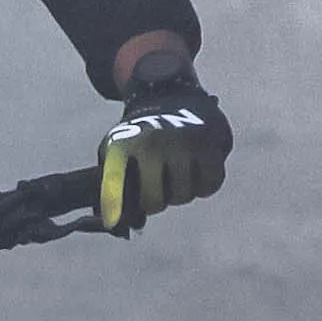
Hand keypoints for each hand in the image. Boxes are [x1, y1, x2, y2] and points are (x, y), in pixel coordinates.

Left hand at [98, 58, 230, 234]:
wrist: (170, 94)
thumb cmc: (139, 137)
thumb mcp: (118, 152)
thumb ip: (113, 188)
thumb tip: (121, 226)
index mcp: (122, 144)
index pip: (114, 180)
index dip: (112, 203)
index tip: (111, 222)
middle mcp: (150, 142)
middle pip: (154, 201)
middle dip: (156, 202)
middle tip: (157, 190)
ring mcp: (181, 141)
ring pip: (183, 196)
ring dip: (181, 194)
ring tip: (176, 176)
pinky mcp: (210, 142)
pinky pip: (209, 185)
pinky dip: (205, 186)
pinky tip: (197, 173)